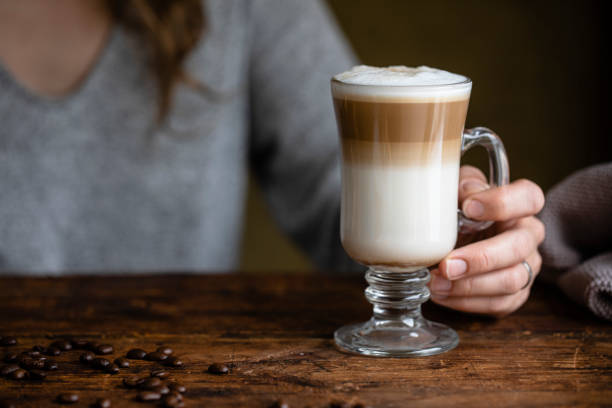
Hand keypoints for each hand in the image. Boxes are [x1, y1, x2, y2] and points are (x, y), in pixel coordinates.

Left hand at [428, 165, 545, 316]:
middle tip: (447, 264)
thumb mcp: (457, 188)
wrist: (454, 238)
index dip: (502, 203)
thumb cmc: (458, 209)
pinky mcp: (514, 294)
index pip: (529, 198)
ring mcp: (525, 266)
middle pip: (519, 247)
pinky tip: (442, 295)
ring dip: (470, 286)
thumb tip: (467, 195)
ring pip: (511, 280)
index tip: (469, 208)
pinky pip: (499, 304)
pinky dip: (468, 303)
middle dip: (481, 258)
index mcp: (521, 205)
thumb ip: (464, 186)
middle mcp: (528, 236)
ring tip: (435, 283)